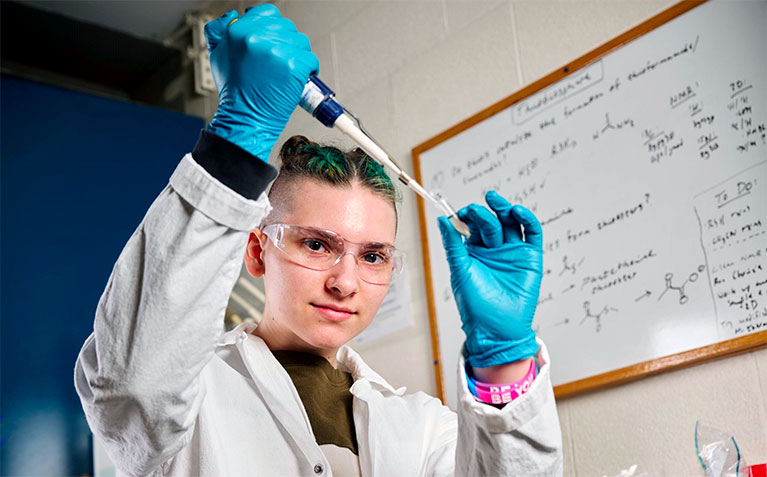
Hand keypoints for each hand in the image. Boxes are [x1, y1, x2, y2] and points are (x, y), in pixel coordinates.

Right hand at [204, 5, 318, 159]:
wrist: (245, 119)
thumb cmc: (235, 92)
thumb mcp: (217, 56)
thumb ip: (221, 30)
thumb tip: (232, 14)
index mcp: (238, 30)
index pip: (268, 13)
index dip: (274, 28)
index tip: (275, 41)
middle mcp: (256, 37)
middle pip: (287, 27)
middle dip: (287, 44)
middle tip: (280, 63)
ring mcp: (277, 51)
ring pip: (301, 42)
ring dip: (299, 56)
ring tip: (286, 72)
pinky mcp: (294, 66)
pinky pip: (311, 60)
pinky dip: (309, 71)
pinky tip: (296, 80)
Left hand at [438, 191, 542, 367]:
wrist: (496, 328)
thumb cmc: (475, 304)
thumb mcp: (460, 270)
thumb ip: (453, 244)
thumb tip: (441, 220)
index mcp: (475, 251)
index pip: (472, 225)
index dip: (467, 216)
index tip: (460, 213)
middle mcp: (494, 249)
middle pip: (491, 221)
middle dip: (482, 213)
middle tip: (474, 211)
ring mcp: (513, 251)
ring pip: (511, 222)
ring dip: (504, 208)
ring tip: (495, 200)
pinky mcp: (530, 257)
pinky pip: (532, 233)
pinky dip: (526, 219)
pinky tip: (516, 212)